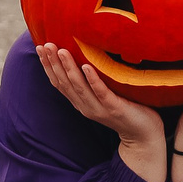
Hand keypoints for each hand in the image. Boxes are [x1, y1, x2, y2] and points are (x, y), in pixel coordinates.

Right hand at [38, 42, 166, 181]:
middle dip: (54, 63)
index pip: (59, 83)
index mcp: (81, 103)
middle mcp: (86, 106)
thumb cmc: (125, 111)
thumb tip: (85, 58)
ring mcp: (99, 108)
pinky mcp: (114, 108)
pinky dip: (92, 80)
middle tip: (46, 45)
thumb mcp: (103, 96)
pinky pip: (101, 93)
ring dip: (69, 68)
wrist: (142, 136)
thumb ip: (92, 83)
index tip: (40, 47)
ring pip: (79, 87)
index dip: (48, 66)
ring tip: (62, 51)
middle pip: (65, 83)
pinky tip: (86, 67)